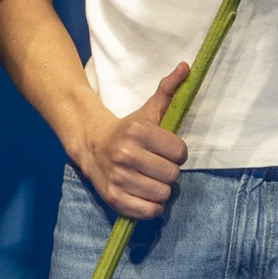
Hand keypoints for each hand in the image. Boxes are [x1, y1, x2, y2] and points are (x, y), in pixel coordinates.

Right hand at [74, 64, 189, 218]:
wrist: (91, 144)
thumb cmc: (128, 130)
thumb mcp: (148, 110)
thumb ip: (168, 90)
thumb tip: (186, 67)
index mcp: (137, 132)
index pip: (180, 152)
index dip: (177, 153)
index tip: (167, 151)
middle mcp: (126, 154)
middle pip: (172, 175)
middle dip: (169, 171)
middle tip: (157, 165)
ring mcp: (119, 177)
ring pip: (162, 194)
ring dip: (160, 189)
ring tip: (150, 179)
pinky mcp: (114, 198)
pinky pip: (149, 211)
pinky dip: (151, 206)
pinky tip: (144, 193)